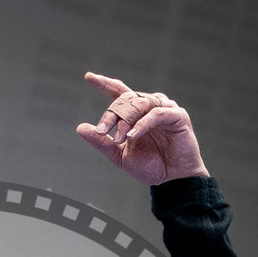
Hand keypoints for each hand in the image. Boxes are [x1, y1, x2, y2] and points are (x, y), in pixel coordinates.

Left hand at [77, 73, 208, 184]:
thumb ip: (102, 142)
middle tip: (102, 131)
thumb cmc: (150, 165)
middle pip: (126, 100)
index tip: (89, 77)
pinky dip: (143, 123)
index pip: (119, 92)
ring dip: (127, 119)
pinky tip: (132, 135)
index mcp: (136, 113)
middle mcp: (149, 106)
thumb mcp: (120, 155)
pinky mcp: (177, 116)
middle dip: (112, 115)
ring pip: (140, 103)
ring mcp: (164, 109)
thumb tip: (80, 128)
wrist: (172, 179)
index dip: (105, 83)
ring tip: (121, 137)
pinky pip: (157, 113)